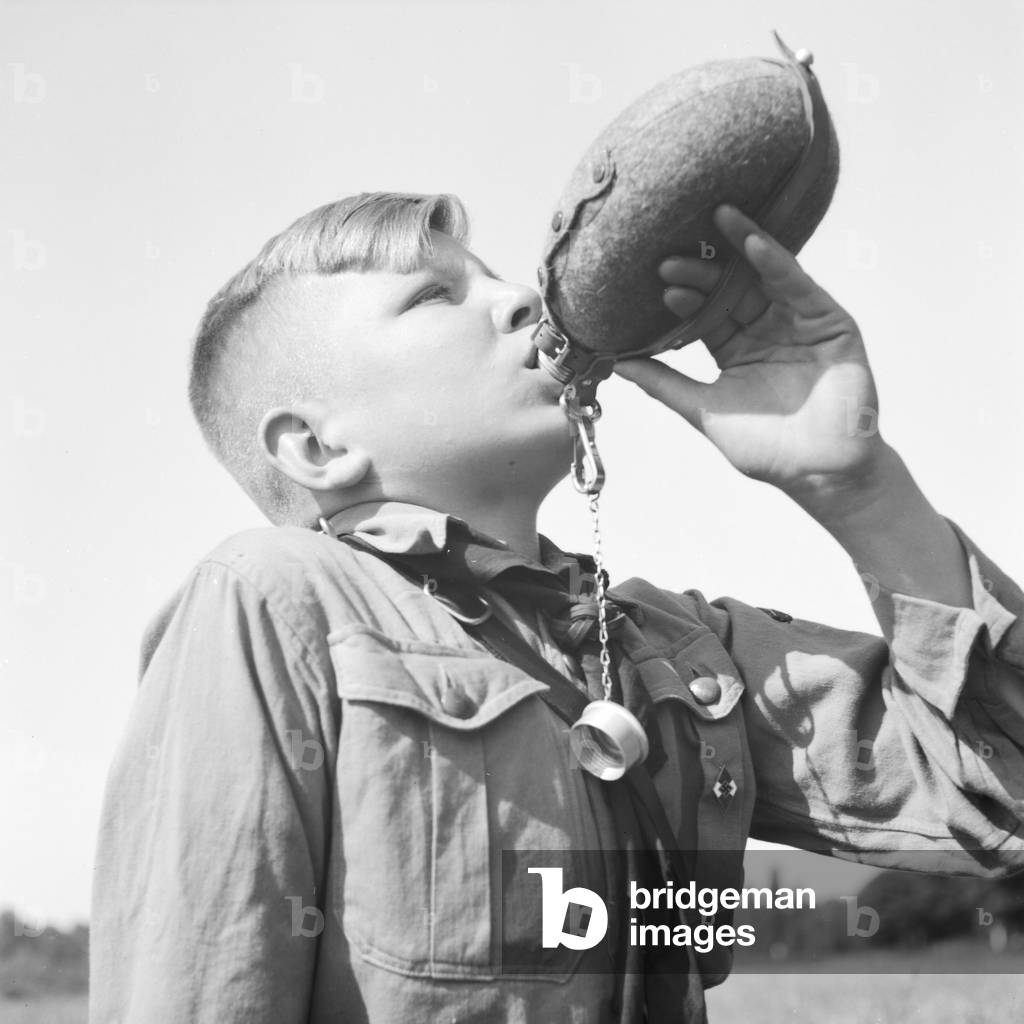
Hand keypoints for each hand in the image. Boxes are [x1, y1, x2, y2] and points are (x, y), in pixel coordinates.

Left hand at [615, 205, 888, 507]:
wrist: (820, 473)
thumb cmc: (765, 450)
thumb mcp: (704, 410)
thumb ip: (664, 384)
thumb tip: (615, 364)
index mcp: (736, 349)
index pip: (704, 313)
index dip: (683, 296)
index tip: (656, 282)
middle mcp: (766, 330)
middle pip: (729, 289)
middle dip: (701, 270)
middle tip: (668, 256)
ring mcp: (798, 323)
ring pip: (764, 276)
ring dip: (739, 247)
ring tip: (714, 216)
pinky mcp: (828, 321)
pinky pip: (799, 284)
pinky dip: (776, 261)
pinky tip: (750, 241)